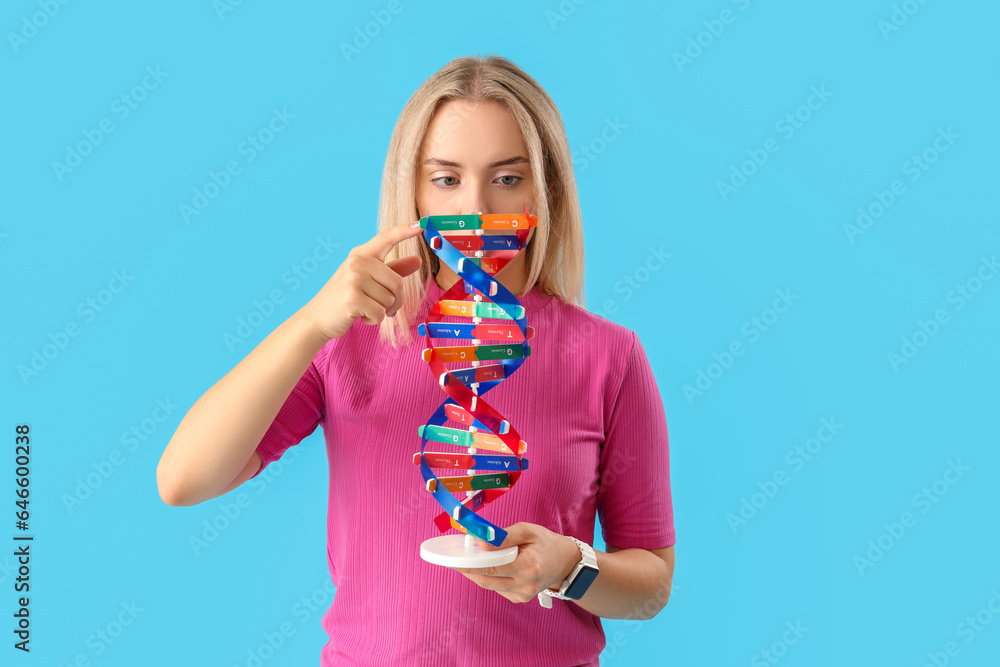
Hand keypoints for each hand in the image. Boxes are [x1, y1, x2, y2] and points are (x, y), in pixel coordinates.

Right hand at [300, 220, 423, 340]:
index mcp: (361, 255)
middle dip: (396, 301)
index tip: (422, 224)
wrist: (317, 318)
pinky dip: (374, 320)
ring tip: (365, 309)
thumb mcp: (369, 280)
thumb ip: (394, 270)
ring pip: (390, 300)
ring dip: (383, 311)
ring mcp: (353, 279)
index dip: (405, 231)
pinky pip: (380, 313)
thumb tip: (418, 260)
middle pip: (397, 282)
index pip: (386, 238)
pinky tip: (360, 317)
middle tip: (385, 309)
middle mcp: (357, 262)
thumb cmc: (345, 298)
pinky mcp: (352, 298)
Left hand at [452, 522, 580, 603]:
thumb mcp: (529, 531)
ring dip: (475, 573)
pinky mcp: (519, 599)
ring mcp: (522, 595)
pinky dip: (488, 577)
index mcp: (529, 567)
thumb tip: (482, 543)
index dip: (470, 563)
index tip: (453, 558)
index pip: (492, 567)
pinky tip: (484, 566)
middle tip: (452, 558)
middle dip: (467, 569)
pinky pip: (497, 588)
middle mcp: (525, 585)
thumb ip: (504, 536)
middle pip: (486, 579)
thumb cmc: (546, 543)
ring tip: (466, 559)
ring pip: (489, 585)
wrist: (566, 564)